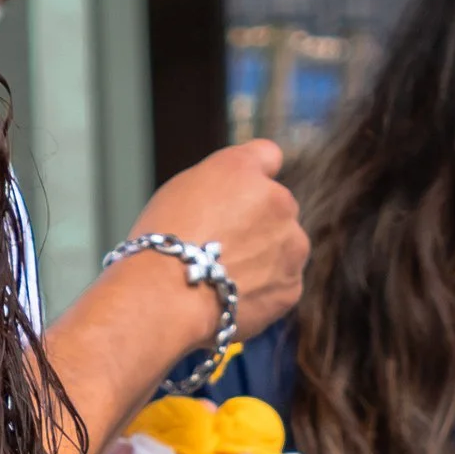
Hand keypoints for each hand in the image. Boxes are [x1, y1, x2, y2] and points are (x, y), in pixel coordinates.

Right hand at [134, 140, 306, 338]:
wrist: (167, 298)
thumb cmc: (163, 245)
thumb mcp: (178, 190)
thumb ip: (217, 184)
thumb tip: (235, 195)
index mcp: (244, 169)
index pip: (266, 156)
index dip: (252, 177)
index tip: (241, 195)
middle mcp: (278, 200)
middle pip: (276, 209)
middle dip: (255, 226)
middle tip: (218, 248)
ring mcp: (291, 246)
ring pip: (282, 249)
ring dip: (262, 259)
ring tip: (222, 277)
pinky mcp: (290, 287)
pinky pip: (280, 286)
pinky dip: (261, 292)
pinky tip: (230, 295)